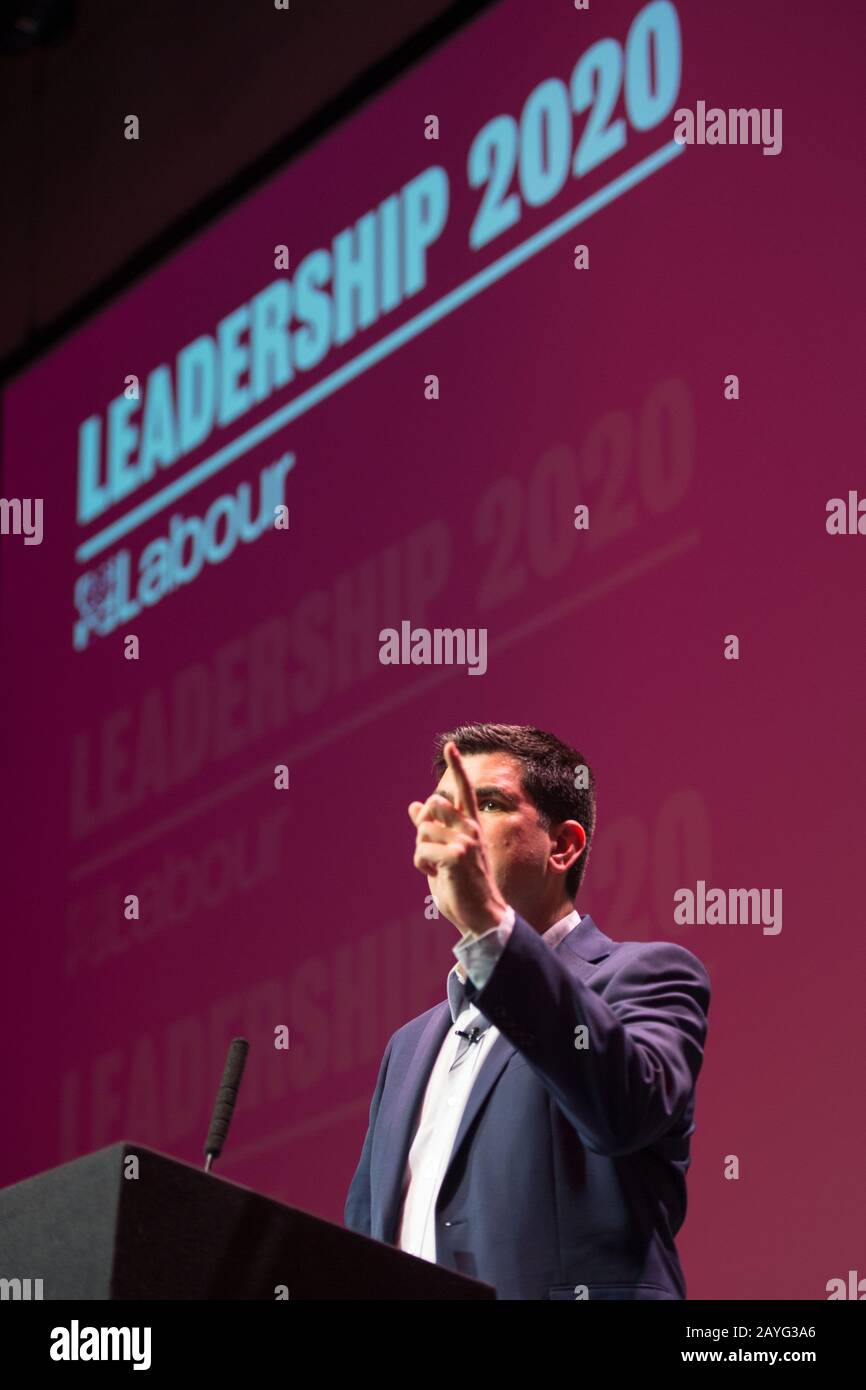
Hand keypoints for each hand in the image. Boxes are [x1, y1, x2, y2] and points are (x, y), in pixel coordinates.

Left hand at [408, 741, 508, 935]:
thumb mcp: (444, 853)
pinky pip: (420, 852)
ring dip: (421, 852)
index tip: (451, 746)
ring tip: (437, 868)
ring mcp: (466, 841)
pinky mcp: (457, 856)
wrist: (481, 917)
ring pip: (422, 831)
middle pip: (432, 805)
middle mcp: (471, 828)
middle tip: (431, 851)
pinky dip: (422, 866)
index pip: (464, 791)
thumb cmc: (462, 887)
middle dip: (422, 827)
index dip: (457, 768)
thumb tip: (413, 805)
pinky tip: (438, 876)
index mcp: (471, 826)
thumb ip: (431, 829)